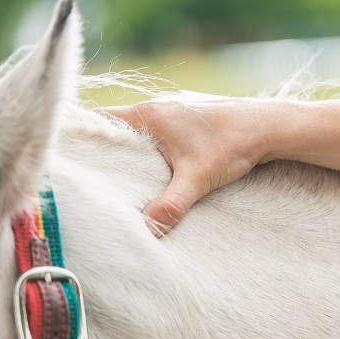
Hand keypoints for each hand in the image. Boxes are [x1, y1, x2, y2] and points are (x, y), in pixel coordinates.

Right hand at [101, 92, 292, 234]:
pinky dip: (153, 153)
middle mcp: (158, 108)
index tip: (68, 160)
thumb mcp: (198, 178)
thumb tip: (147, 231)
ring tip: (119, 183)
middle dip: (107, 154)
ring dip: (133, 155)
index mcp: (149, 114)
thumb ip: (170, 205)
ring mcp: (175, 112)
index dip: (82, 138)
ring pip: (141, 134)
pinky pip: (160, 136)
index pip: (100, 121)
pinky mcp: (191, 121)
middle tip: (90, 181)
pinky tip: (155, 174)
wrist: (271, 127)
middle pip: (118, 130)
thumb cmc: (233, 144)